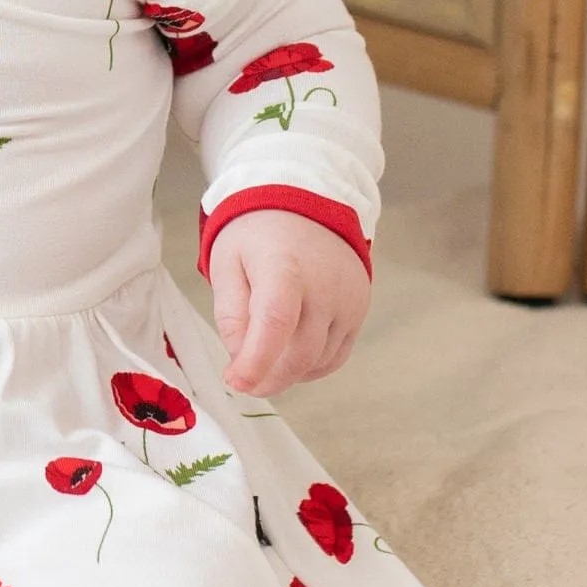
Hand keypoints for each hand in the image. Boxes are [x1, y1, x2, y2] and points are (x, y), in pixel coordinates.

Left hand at [209, 211, 368, 395]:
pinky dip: (310, 365)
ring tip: (264, 351)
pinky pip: (335, 356)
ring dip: (287, 371)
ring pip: (317, 360)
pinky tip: (290, 352)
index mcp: (285, 266)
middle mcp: (325, 285)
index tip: (236, 381)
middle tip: (243, 380)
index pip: (276, 322)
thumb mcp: (227, 264)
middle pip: (300, 353)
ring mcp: (348, 299)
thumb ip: (230, 315)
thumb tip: (240, 360)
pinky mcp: (359, 310)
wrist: (306, 204)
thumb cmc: (260, 235)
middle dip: (268, 378)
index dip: (256, 361)